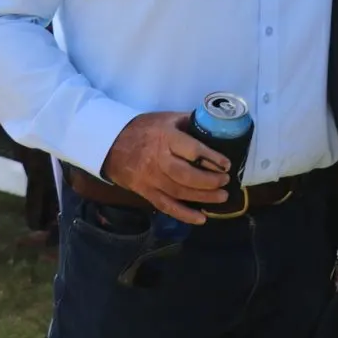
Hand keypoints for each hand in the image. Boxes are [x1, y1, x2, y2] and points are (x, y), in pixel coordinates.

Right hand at [100, 112, 230, 223]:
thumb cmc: (144, 128)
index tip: (227, 164)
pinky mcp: (144, 191)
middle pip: (186, 175)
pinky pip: (165, 206)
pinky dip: (184, 214)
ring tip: (222, 197)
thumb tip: (217, 125)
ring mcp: (150, 178)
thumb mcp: (167, 118)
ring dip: (202, 198)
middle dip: (209, 181)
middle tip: (226, 181)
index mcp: (165, 138)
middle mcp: (157, 160)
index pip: (192, 150)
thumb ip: (190, 122)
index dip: (212, 158)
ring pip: (178, 192)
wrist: (110, 143)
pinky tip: (201, 219)